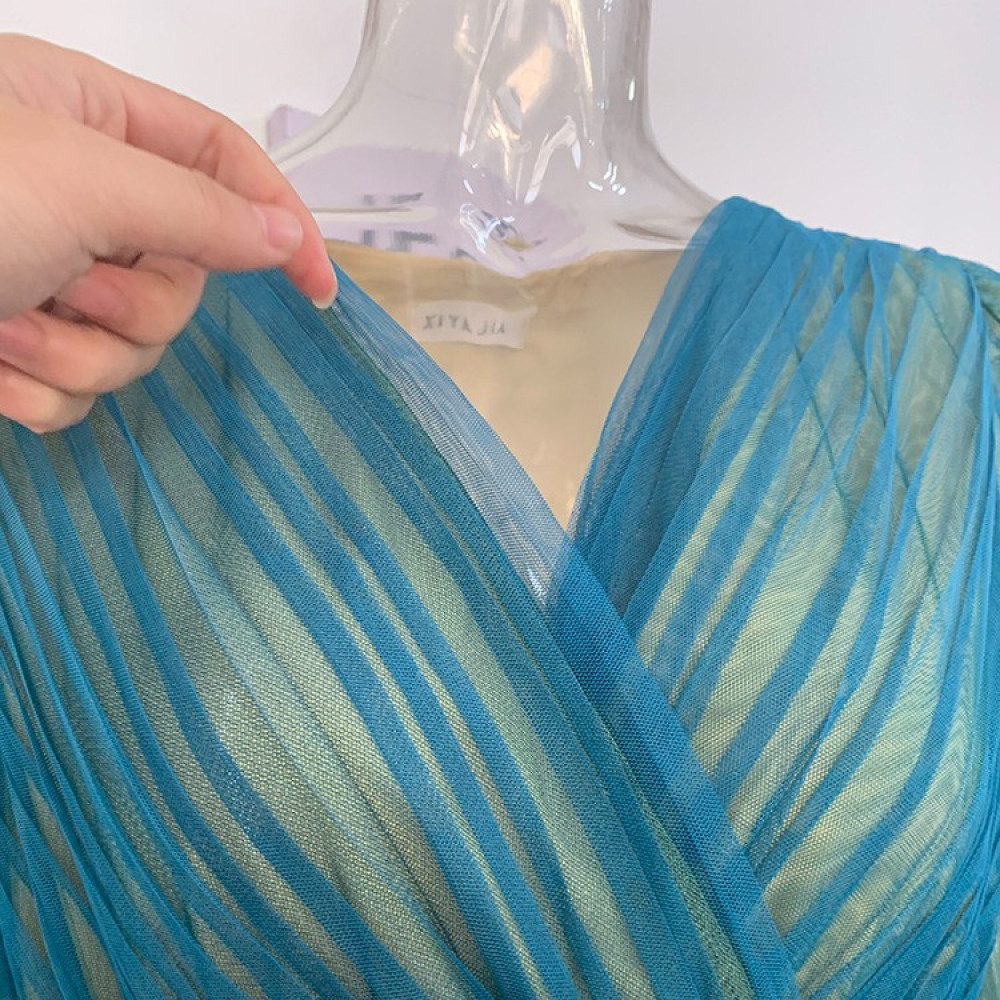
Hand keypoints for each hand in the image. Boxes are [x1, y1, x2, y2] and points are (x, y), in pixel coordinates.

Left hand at [0, 33, 336, 432]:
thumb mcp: (80, 182)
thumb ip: (199, 208)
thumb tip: (280, 234)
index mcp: (95, 123)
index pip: (226, 166)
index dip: (280, 222)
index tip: (317, 287)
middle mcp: (78, 199)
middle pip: (183, 277)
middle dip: (135, 305)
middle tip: (75, 285)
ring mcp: (48, 274)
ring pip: (134, 346)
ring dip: (77, 352)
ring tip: (6, 323)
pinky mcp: (19, 341)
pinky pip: (80, 390)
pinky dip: (37, 388)